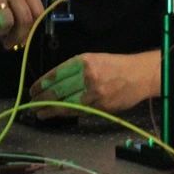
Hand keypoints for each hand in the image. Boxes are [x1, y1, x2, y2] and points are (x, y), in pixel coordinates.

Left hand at [29, 52, 153, 118]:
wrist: (141, 75)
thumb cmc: (117, 66)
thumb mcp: (95, 59)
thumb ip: (75, 70)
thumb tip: (54, 83)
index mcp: (84, 61)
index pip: (56, 74)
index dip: (41, 84)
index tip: (33, 90)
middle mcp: (87, 76)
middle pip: (57, 90)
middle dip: (41, 99)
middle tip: (32, 103)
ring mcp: (94, 93)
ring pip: (65, 104)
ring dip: (49, 110)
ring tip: (40, 112)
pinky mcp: (100, 106)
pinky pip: (78, 111)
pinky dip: (65, 113)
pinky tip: (56, 114)